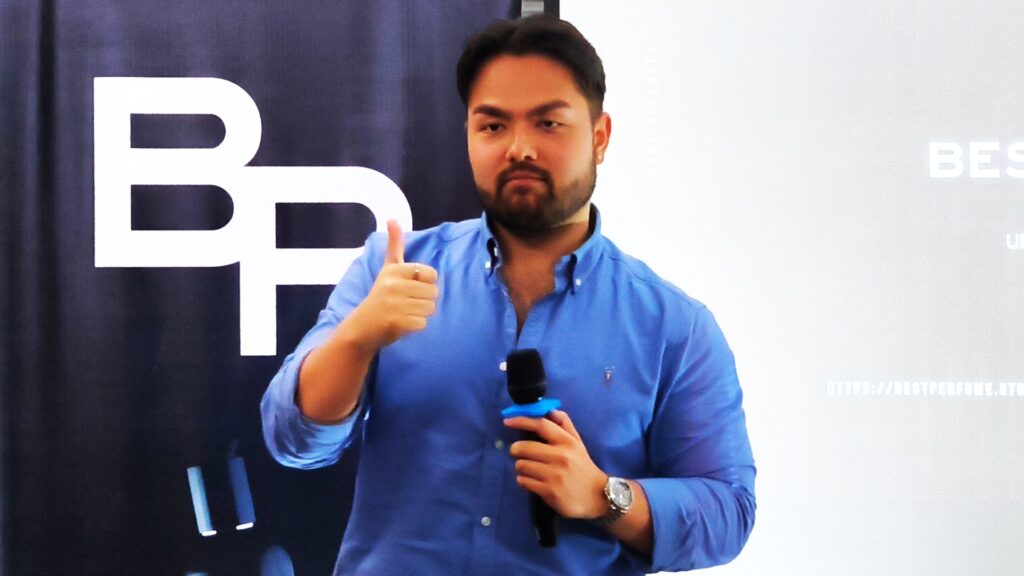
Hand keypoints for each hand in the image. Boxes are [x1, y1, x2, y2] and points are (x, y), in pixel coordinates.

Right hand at [341, 219, 438, 350]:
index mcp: (395, 270)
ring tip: (404, 312)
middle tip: (406, 303)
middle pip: (434, 292)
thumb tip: (392, 218)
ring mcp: (394, 304)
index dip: (426, 283)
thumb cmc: (381, 295)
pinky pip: (423, 323)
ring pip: (430, 308)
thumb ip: (394, 245)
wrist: (362, 326)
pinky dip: (416, 326)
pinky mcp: (396, 323)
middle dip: (424, 300)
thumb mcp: (388, 268)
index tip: (411, 287)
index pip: (432, 274)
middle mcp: (393, 285)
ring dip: (421, 314)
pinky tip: (402, 323)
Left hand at [504, 410, 608, 519]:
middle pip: (524, 447)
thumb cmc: (583, 467)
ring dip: (521, 467)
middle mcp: (560, 456)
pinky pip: (523, 481)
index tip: (507, 421)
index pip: (541, 425)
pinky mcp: (549, 492)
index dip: (521, 421)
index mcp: (567, 442)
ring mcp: (554, 475)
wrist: (597, 497)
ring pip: (521, 465)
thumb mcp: (578, 444)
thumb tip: (550, 410)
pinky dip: (524, 481)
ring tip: (529, 470)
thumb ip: (565, 425)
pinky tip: (532, 482)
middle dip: (516, 450)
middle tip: (518, 453)